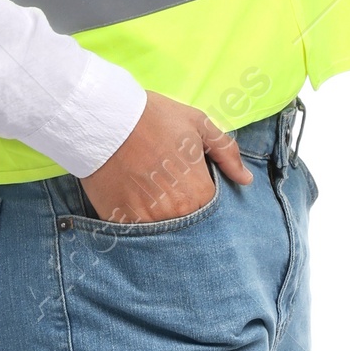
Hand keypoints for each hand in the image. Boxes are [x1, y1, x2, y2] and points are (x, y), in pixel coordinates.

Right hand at [80, 91, 251, 222]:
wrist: (104, 118)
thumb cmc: (154, 118)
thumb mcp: (198, 125)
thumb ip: (226, 153)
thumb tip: (245, 179)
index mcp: (197, 194)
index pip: (210, 211)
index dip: (201, 197)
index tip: (189, 185)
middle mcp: (174, 214)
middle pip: (186, 224)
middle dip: (181, 210)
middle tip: (166, 188)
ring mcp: (145, 221)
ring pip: (161, 232)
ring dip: (159, 218)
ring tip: (149, 193)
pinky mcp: (118, 222)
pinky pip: (134, 232)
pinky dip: (135, 221)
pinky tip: (131, 199)